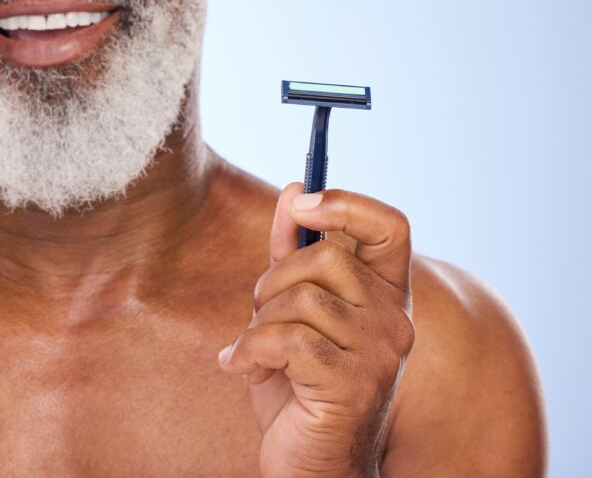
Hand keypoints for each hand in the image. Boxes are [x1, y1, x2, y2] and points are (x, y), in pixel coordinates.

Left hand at [219, 183, 413, 477]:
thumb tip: (296, 189)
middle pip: (325, 256)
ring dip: (260, 321)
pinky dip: (251, 351)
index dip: (346, 201)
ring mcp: (379, 353)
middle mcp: (395, 320)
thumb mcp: (291, 308)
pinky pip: (286, 340)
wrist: (309, 461)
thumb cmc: (298, 383)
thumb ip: (294, 252)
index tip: (302, 201)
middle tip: (262, 314)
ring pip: (301, 298)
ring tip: (258, 352)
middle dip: (274, 280)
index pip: (391, 226)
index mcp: (385, 295)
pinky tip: (246, 371)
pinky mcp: (353, 384)